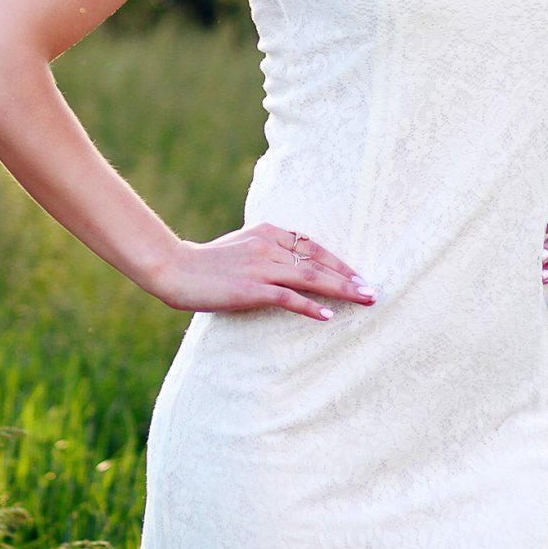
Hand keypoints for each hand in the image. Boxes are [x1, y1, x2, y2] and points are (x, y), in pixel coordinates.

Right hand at [149, 223, 377, 320]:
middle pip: (318, 261)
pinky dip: (310, 306)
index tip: (358, 276)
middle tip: (372, 291)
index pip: (313, 246)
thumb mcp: (242, 247)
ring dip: (341, 289)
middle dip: (349, 277)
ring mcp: (261, 266)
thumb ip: (267, 251)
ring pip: (310, 277)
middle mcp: (268, 246)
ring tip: (363, 300)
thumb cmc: (207, 263)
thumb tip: (292, 265)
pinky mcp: (251, 288)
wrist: (175, 268)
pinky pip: (288, 298)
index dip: (338, 262)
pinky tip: (327, 316)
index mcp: (267, 232)